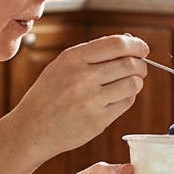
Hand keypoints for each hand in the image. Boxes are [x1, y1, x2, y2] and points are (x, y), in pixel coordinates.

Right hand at [6, 34, 149, 158]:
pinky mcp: (98, 120)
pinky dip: (126, 99)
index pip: (116, 44)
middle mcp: (82, 77)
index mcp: (72, 58)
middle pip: (130, 64)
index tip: (142, 49)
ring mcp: (91, 100)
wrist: (32, 128)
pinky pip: (126, 103)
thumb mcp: (61, 66)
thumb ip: (90, 55)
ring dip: (136, 82)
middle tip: (139, 69)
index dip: (136, 45)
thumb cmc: (48, 96)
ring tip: (127, 84)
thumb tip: (127, 45)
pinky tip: (115, 99)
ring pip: (133, 84)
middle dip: (140, 65)